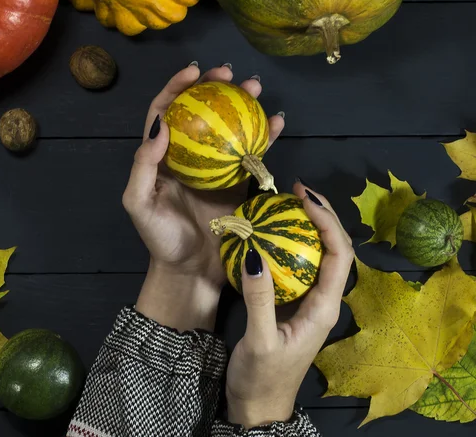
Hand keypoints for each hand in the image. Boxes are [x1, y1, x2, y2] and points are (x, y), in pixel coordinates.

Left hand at [123, 63, 283, 331]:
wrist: (192, 272)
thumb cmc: (161, 239)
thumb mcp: (139, 204)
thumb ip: (142, 165)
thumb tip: (161, 124)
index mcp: (162, 157)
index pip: (166, 111)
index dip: (177, 87)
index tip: (195, 71)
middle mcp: (189, 156)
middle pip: (201, 112)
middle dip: (215, 87)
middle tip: (232, 74)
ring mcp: (216, 167)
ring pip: (229, 127)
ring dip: (243, 104)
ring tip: (256, 88)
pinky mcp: (239, 182)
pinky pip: (253, 153)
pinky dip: (265, 136)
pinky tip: (277, 121)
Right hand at [225, 183, 354, 426]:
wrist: (257, 404)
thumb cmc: (262, 377)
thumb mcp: (260, 340)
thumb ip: (259, 300)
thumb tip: (254, 255)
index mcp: (324, 307)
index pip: (339, 255)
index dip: (328, 222)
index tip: (304, 198)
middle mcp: (323, 299)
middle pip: (335, 248)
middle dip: (323, 214)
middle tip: (297, 189)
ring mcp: (309, 300)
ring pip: (319, 253)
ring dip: (309, 224)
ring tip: (289, 201)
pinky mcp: (293, 301)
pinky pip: (297, 263)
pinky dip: (290, 241)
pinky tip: (273, 231)